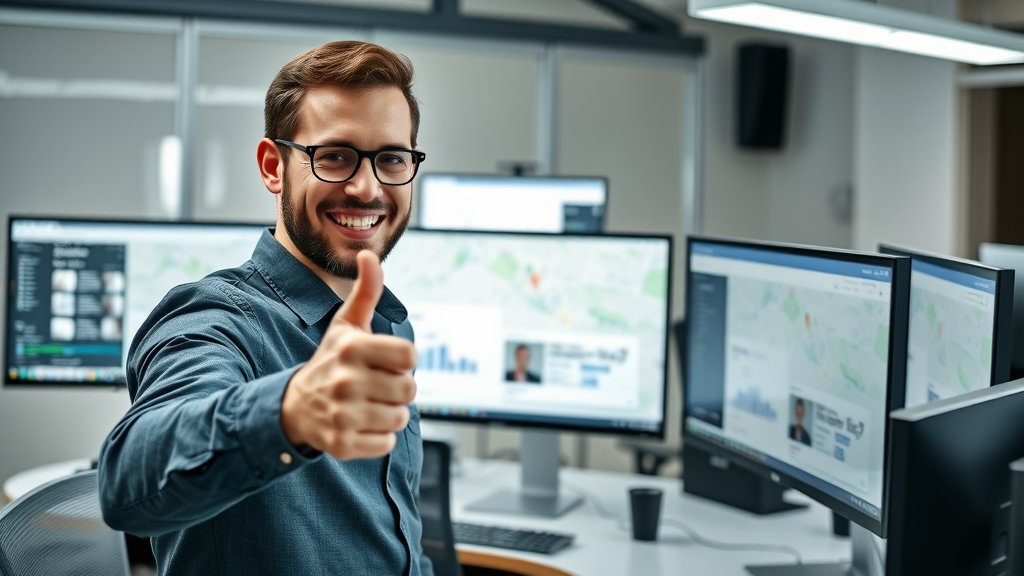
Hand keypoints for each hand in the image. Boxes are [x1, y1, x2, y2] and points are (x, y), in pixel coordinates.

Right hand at [281, 250, 416, 459]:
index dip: (402, 360)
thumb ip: (366, 291)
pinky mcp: (342, 443)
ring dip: (389, 414)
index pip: (410, 356)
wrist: (293, 406)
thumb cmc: (331, 361)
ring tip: (367, 405)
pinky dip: (378, 438)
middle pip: (409, 390)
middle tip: (375, 386)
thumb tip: (369, 253)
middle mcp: (347, 380)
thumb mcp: (346, 325)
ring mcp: (343, 413)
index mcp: (353, 348)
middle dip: (397, 389)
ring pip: (400, 418)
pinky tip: (359, 425)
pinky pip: (386, 444)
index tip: (385, 362)